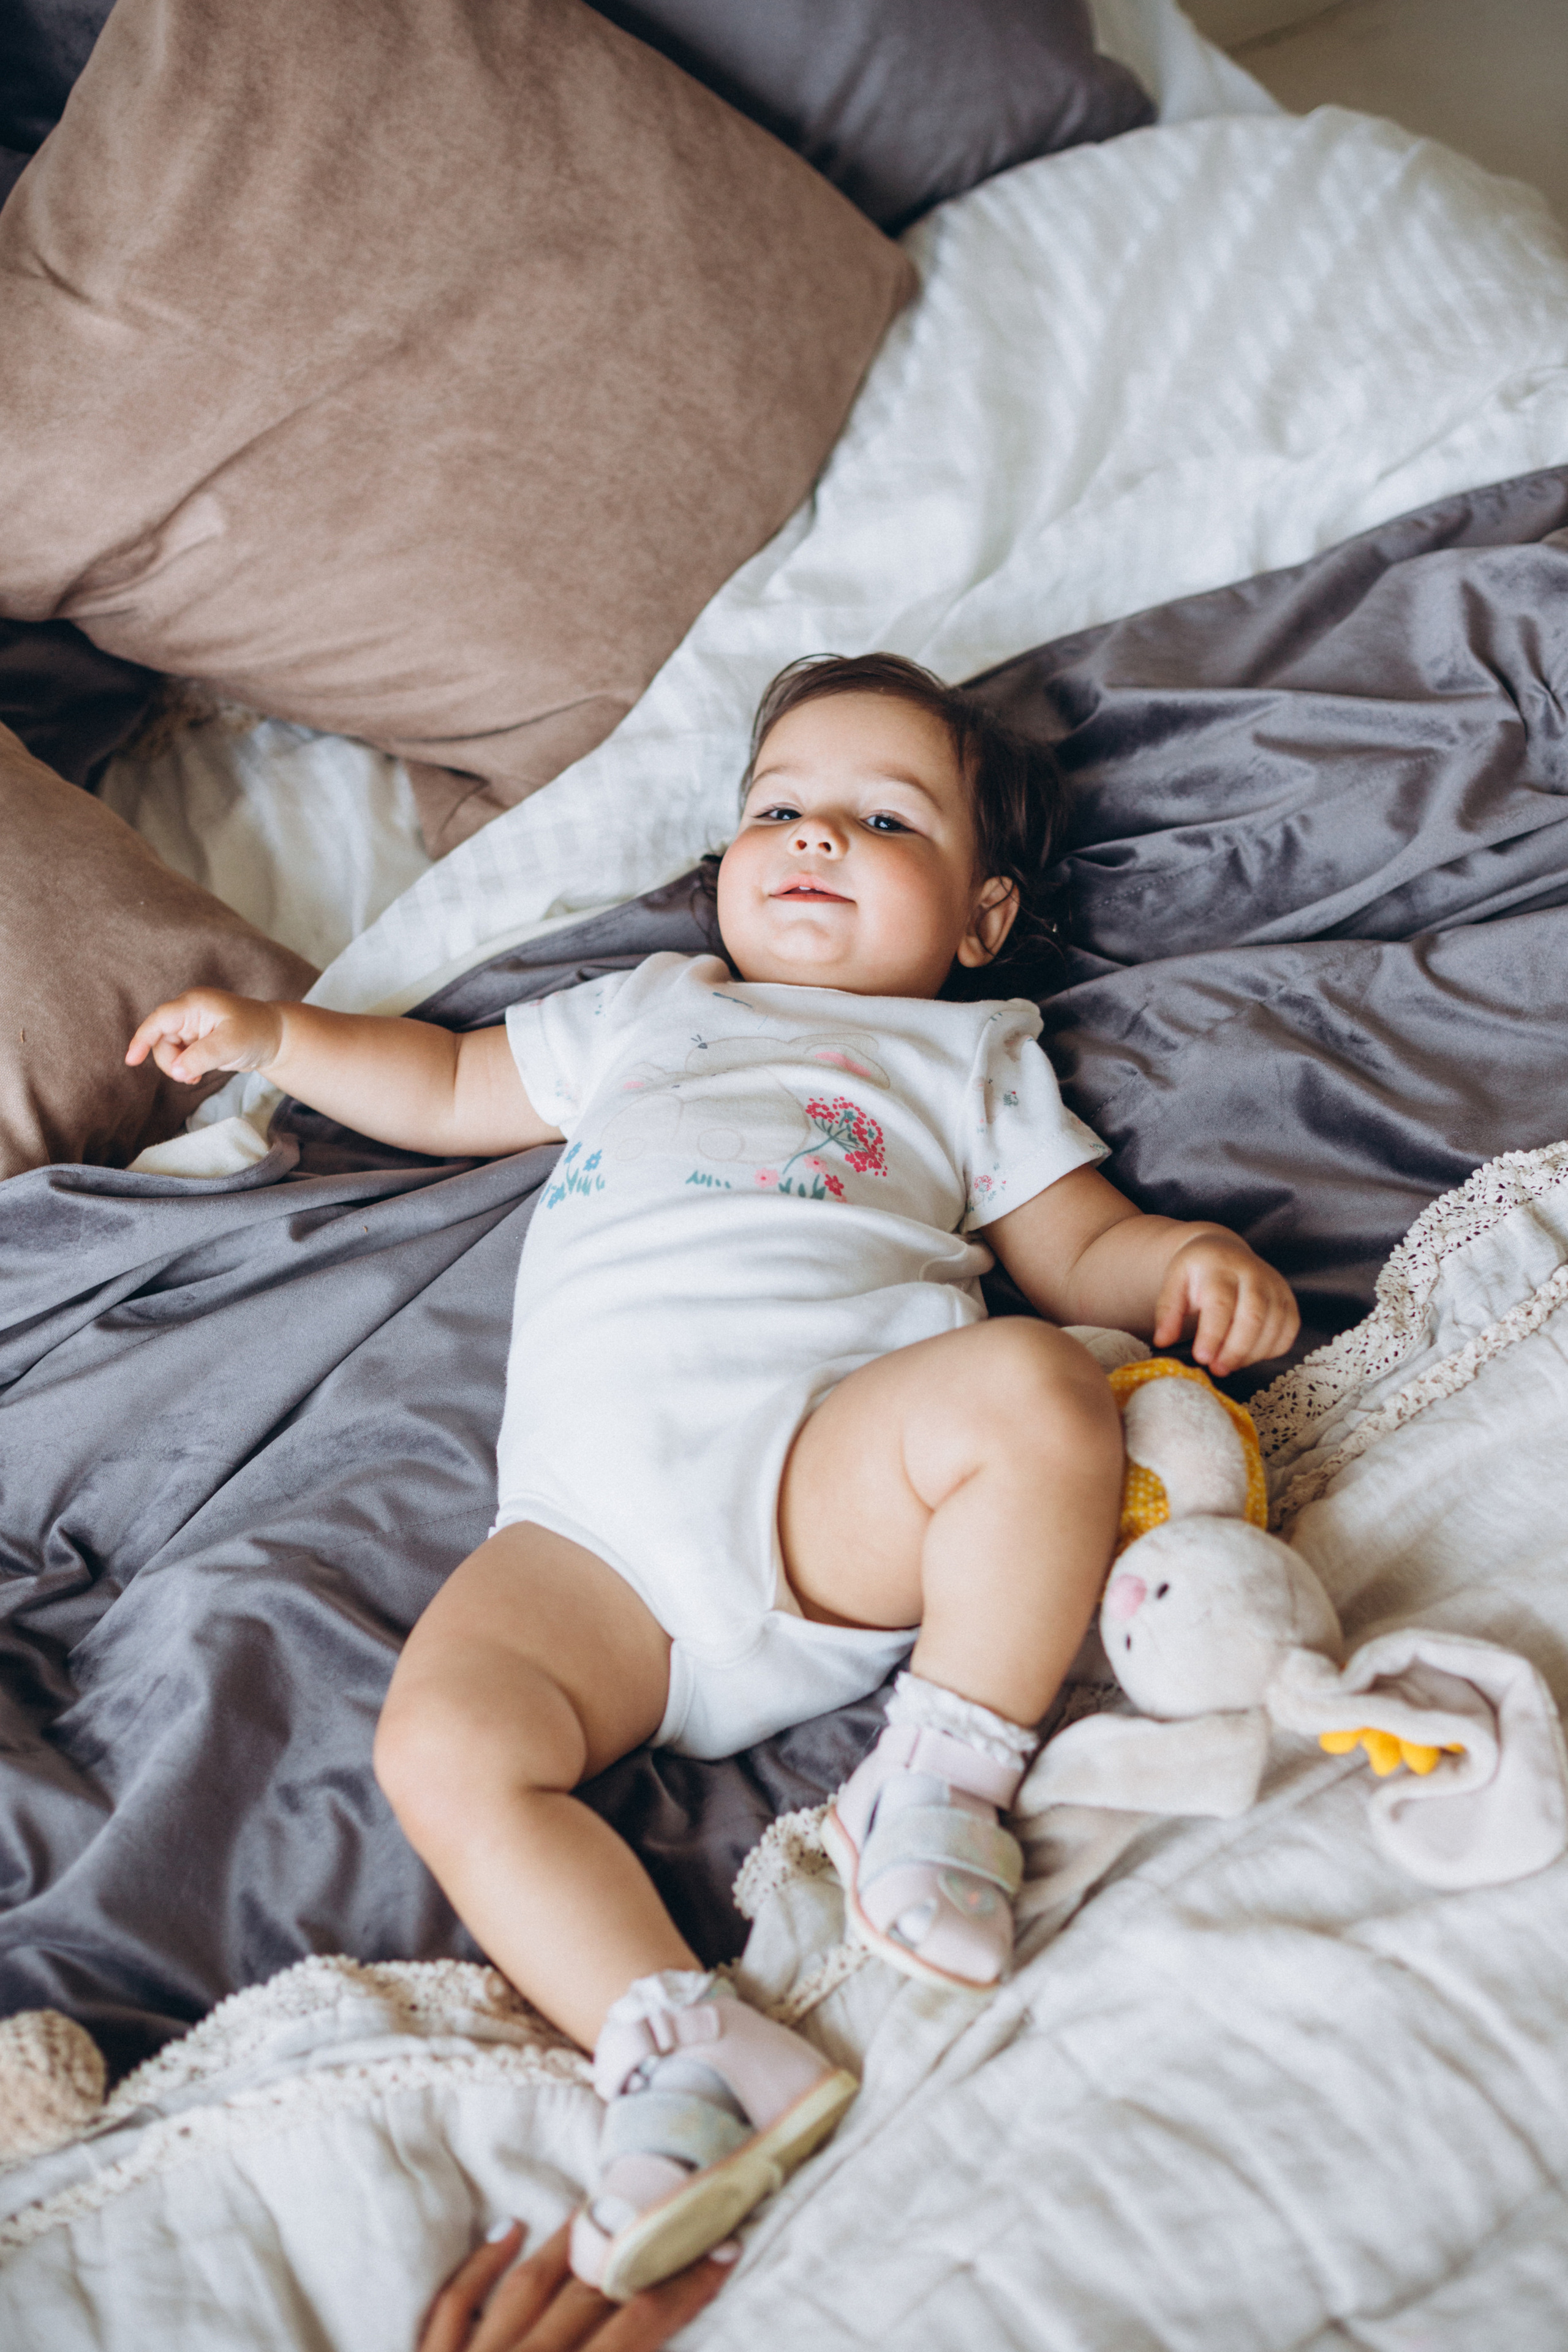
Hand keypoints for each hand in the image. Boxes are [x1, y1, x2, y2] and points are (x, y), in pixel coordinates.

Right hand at [126, 989, 285, 1085]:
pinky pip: (178, 1055)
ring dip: (177, 1067)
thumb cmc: (256, 1033)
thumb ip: (202, 1057)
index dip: (142, 1039)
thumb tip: (178, 1070)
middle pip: (160, 1038)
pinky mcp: (195, 1038)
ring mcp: (191, 1025)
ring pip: (167, 1049)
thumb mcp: (231, 1045)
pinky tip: (197, 1075)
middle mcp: (189, 1011)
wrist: (275, 1038)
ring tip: (196, 1077)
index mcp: (194, 1004)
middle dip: (170, 1062)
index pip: (159, 1020)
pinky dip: (184, 1067)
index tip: (132, 1061)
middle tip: (190, 1077)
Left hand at [418, 2221, 731, 2351]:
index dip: (685, 2287)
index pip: (639, 2325)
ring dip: (567, 2242)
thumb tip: (651, 2348)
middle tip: (675, 2213)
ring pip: (525, 2282)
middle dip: (637, 2251)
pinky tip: (508, 2229)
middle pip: (589, 2293)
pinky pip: (455, 2304)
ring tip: (599, 2207)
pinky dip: (480, 2262)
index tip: (724, 2252)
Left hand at [1152, 1233, 1297, 1376]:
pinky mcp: (1289, 1299)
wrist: (1224, 1251)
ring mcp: (1276, 1286)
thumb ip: (1167, 1310)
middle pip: (1253, 1316)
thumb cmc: (1197, 1271)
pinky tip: (1249, 1355)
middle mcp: (1254, 1274)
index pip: (1221, 1303)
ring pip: (1273, 1326)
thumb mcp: (1174, 1282)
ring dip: (1252, 1354)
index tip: (1201, 1358)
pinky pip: (1288, 1331)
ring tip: (1228, 1365)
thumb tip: (1162, 1341)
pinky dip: (1271, 1349)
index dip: (1212, 1334)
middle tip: (1217, 1369)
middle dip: (1235, 1349)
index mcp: (1221, 1267)